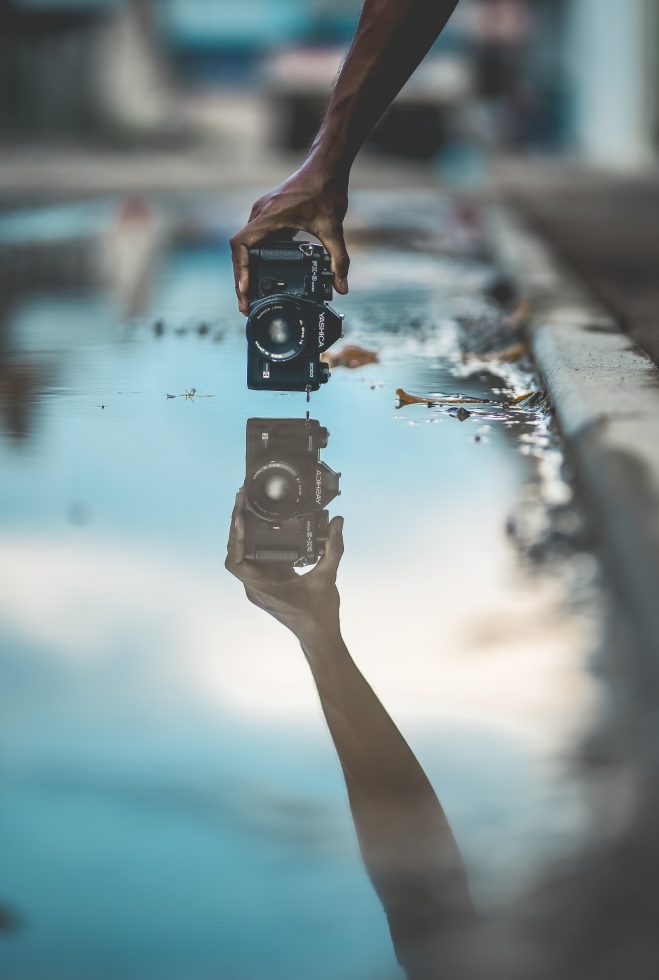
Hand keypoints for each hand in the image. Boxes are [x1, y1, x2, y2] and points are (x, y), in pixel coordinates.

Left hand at [225, 488, 344, 638]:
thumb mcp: (327, 578)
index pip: (235, 562)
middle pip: (237, 551)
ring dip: (246, 530)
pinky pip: (260, 556)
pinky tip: (268, 522)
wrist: (319, 636)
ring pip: (246, 553)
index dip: (234, 538)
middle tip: (242, 497)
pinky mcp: (270, 580)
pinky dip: (261, 539)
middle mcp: (256, 586)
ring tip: (249, 504)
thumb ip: (333, 549)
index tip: (239, 516)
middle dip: (237, 524)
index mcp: (262, 588)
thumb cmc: (319, 614)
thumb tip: (337, 522)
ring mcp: (262, 583)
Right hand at [230, 158, 349, 314]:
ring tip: (249, 296)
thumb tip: (342, 287)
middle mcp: (260, 215)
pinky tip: (260, 276)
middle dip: (241, 280)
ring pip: (244, 247)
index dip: (239, 270)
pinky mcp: (268, 216)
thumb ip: (338, 259)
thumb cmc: (326, 189)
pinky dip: (253, 260)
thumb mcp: (333, 229)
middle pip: (239, 252)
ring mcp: (262, 215)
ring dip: (245, 271)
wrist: (326, 166)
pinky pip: (253, 241)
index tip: (244, 289)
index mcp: (269, 217)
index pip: (240, 245)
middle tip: (246, 305)